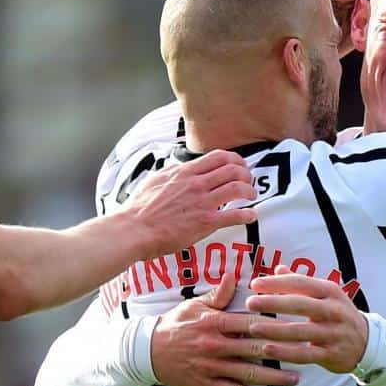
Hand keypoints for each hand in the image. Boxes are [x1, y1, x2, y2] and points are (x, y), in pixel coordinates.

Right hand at [125, 151, 258, 251]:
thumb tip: (181, 166)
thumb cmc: (140, 208)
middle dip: (246, 174)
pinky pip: (233, 215)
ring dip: (249, 191)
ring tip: (251, 196)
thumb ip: (172, 172)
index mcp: (185, 172)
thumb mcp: (155, 180)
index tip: (239, 166)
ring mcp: (202, 202)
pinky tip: (251, 216)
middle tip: (248, 181)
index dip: (235, 160)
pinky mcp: (204, 222)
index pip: (218, 157)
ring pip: (237, 188)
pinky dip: (247, 215)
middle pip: (232, 169)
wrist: (134, 229)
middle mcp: (196, 184)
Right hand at [148, 255, 298, 385]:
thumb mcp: (194, 305)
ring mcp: (212, 366)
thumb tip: (233, 275)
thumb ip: (218, 294)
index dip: (276, 324)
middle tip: (306, 353)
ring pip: (248, 373)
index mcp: (215, 322)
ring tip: (295, 379)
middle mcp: (215, 344)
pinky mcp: (207, 384)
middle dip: (283, 352)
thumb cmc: (176, 325)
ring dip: (274, 377)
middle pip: (256, 348)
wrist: (148, 351)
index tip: (297, 324)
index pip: (251, 322)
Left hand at [240, 274, 369, 374]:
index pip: (301, 283)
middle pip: (300, 305)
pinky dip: (285, 353)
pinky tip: (267, 349)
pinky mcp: (332, 354)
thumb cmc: (338, 314)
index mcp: (330, 291)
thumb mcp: (326, 294)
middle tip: (250, 302)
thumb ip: (301, 283)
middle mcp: (334, 310)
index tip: (255, 285)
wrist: (367, 342)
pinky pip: (305, 354)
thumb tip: (278, 268)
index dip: (277, 283)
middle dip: (273, 303)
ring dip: (275, 330)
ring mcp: (334, 333)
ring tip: (253, 328)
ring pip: (301, 331)